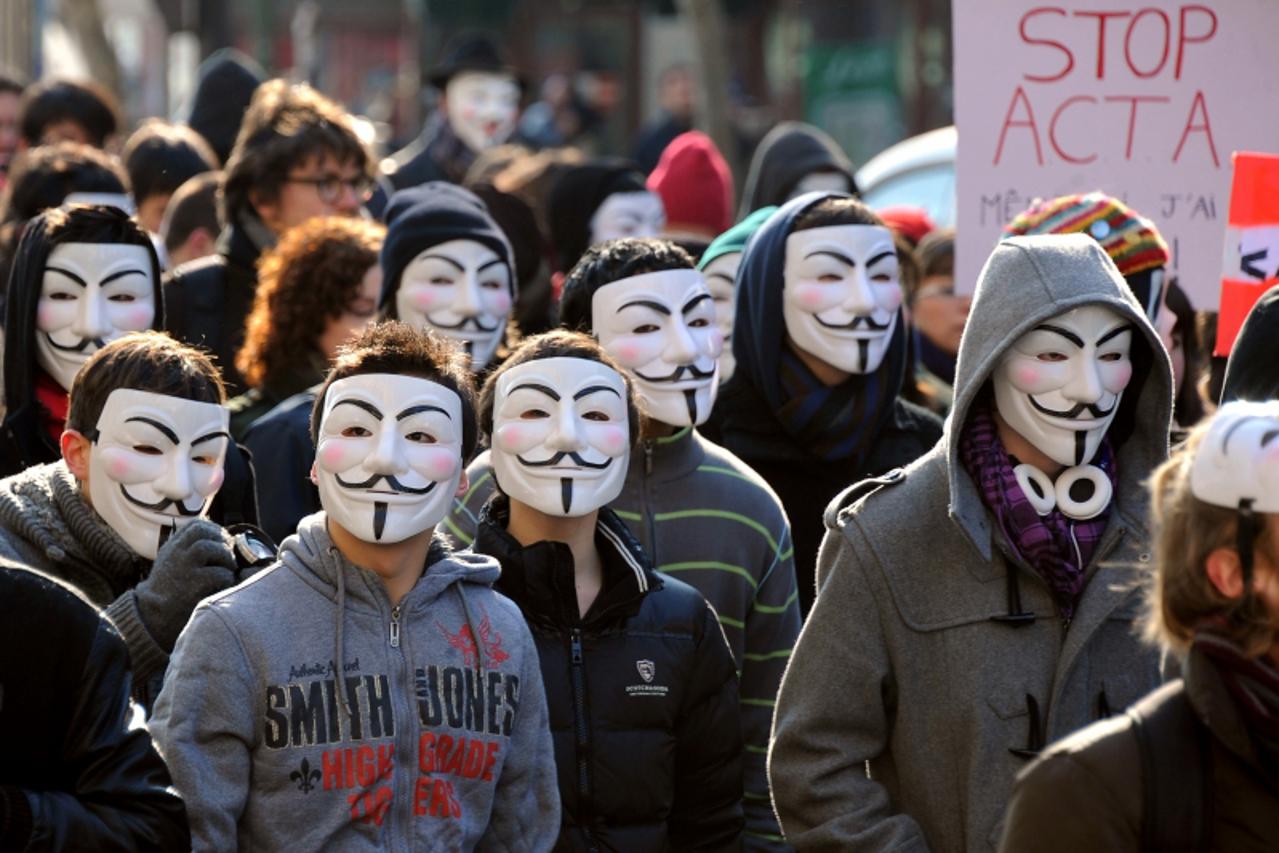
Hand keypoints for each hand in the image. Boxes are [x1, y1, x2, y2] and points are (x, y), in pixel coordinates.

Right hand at [133, 519, 237, 651]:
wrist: (153, 619)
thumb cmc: (168, 592)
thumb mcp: (171, 564)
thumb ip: (186, 550)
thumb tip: (217, 538)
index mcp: (172, 548)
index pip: (195, 525)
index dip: (214, 529)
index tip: (222, 540)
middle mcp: (176, 554)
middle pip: (203, 531)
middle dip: (221, 539)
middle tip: (228, 555)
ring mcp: (183, 568)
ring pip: (211, 548)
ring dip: (226, 557)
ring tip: (228, 569)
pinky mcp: (193, 585)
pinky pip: (220, 574)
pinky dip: (227, 577)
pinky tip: (225, 584)